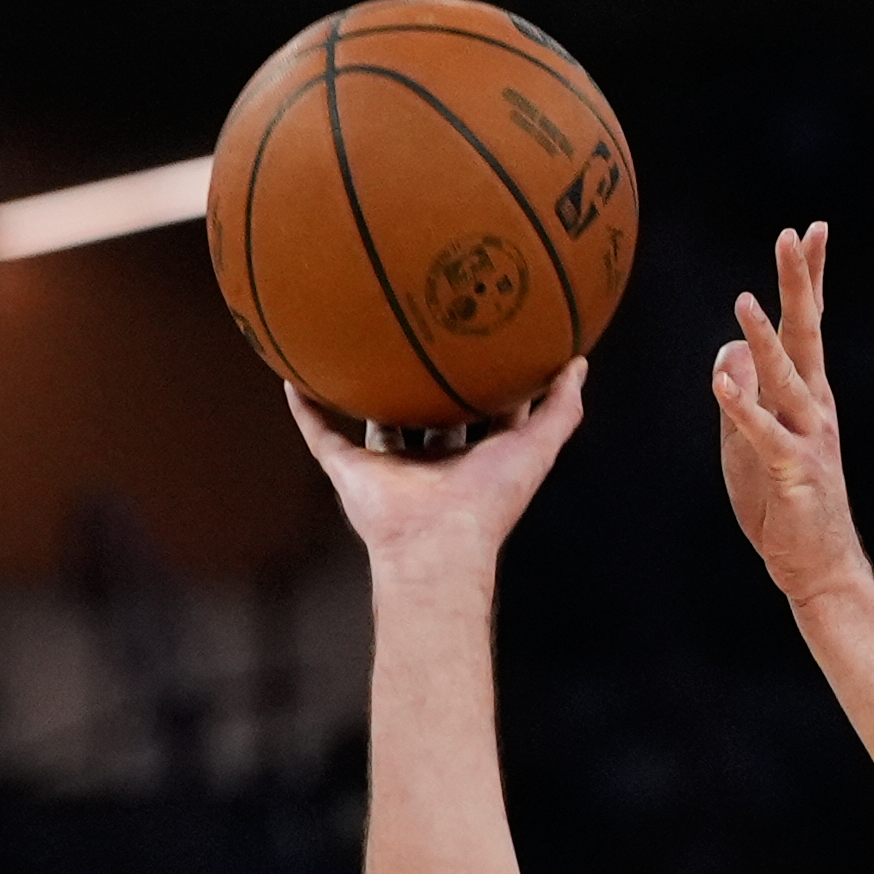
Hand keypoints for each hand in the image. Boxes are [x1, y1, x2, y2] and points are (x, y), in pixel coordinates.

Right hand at [288, 363, 585, 585]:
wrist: (436, 544)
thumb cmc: (488, 503)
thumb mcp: (537, 447)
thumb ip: (561, 409)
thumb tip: (579, 363)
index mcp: (473, 456)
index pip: (483, 410)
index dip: (486, 378)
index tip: (483, 339)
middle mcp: (429, 460)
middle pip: (426, 411)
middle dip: (423, 379)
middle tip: (419, 329)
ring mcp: (387, 465)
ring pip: (372, 419)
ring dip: (363, 389)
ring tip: (354, 343)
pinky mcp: (349, 470)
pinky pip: (321, 434)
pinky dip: (306, 409)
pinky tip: (294, 377)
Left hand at [715, 224, 869, 612]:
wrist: (817, 565)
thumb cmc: (784, 501)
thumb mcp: (751, 439)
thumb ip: (743, 393)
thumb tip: (728, 350)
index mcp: (808, 395)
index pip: (809, 325)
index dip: (809, 278)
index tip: (809, 231)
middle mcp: (815, 407)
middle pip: (807, 334)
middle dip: (799, 284)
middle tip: (793, 235)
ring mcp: (807, 438)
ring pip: (784, 379)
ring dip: (763, 340)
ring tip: (744, 303)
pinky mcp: (791, 472)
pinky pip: (763, 434)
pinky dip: (742, 409)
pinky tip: (721, 384)